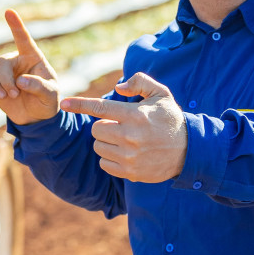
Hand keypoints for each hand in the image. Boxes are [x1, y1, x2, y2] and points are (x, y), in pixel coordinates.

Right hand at [0, 10, 60, 125]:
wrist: (35, 116)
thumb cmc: (47, 101)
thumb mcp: (50, 95)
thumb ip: (39, 86)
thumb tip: (20, 81)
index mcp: (33, 57)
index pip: (24, 39)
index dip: (16, 26)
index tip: (9, 12)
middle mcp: (16, 59)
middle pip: (2, 61)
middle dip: (5, 79)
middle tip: (14, 94)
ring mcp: (2, 69)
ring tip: (4, 96)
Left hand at [59, 73, 187, 182]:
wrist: (189, 151)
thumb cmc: (170, 119)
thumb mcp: (161, 94)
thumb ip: (140, 82)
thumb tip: (118, 87)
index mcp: (136, 115)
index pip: (101, 108)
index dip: (80, 105)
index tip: (64, 104)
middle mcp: (131, 137)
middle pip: (96, 130)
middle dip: (103, 125)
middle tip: (119, 125)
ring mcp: (130, 157)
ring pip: (99, 147)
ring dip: (106, 142)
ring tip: (125, 139)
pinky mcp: (130, 173)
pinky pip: (104, 164)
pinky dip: (110, 158)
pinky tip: (125, 153)